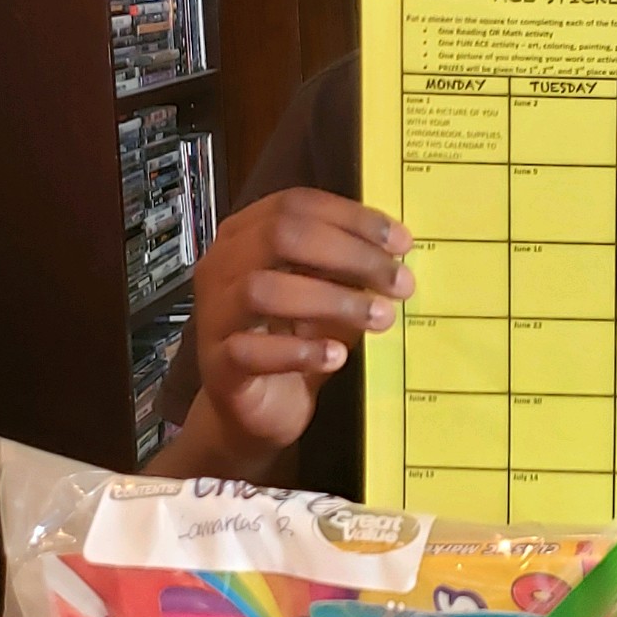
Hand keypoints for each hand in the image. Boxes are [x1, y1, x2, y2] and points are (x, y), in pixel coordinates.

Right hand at [189, 189, 413, 461]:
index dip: (352, 218)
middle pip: (279, 236)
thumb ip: (350, 270)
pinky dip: (299, 351)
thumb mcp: (328, 297)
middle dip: (349, 254)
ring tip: (380, 319)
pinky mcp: (217, 366)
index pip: (296, 205)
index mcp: (246, 236)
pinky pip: (251, 351)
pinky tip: (336, 356)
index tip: (402, 243)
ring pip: (263, 289)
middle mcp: (221, 267)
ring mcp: (214, 315)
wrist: (255, 412)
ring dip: (331, 301)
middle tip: (398, 282)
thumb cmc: (292, 341)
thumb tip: (397, 251)